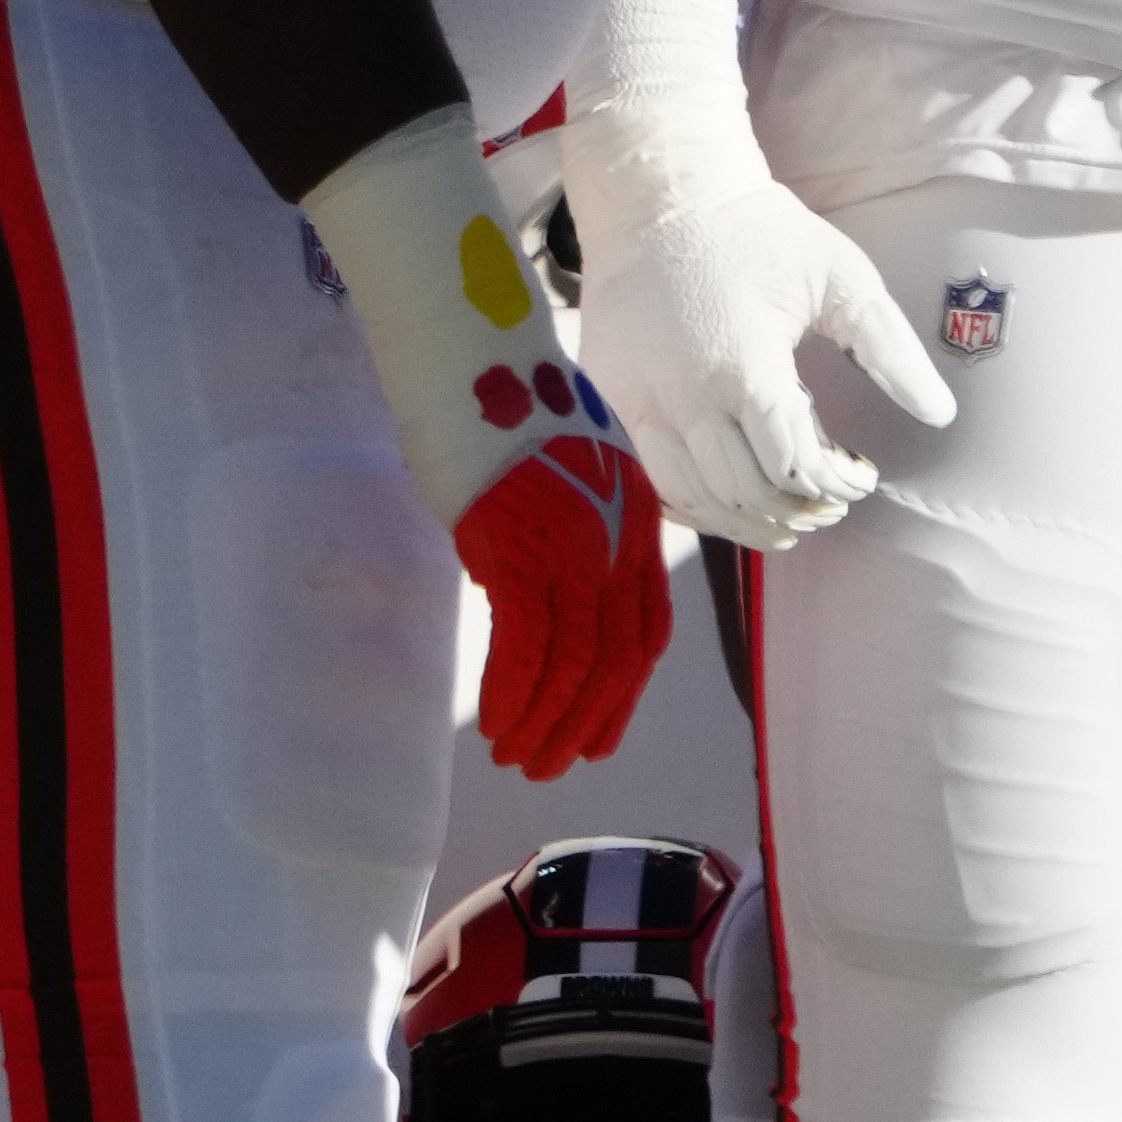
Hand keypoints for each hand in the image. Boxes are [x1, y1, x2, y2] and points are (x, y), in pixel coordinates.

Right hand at [455, 421, 675, 781]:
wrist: (476, 354)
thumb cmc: (499, 405)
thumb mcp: (554, 472)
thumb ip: (557, 530)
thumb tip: (516, 584)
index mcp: (633, 525)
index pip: (645, 632)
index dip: (624, 695)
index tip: (599, 739)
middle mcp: (616, 542)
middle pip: (616, 658)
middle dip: (584, 723)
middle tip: (549, 767)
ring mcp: (572, 546)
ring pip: (576, 661)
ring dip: (545, 720)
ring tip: (515, 757)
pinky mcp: (521, 547)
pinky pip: (528, 641)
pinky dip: (512, 691)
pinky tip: (493, 722)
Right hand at [562, 0, 951, 546]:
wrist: (658, 196)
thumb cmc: (758, 231)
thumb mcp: (842, 278)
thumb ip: (892, 351)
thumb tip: (940, 415)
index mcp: (743, 364)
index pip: (791, 464)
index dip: (834, 484)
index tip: (862, 472)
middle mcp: (683, 394)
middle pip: (742, 492)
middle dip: (796, 510)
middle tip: (831, 505)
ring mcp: (638, 397)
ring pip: (689, 496)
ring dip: (743, 521)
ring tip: (784, 521)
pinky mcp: (614, 394)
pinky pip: (654, 470)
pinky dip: (695, 501)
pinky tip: (730, 498)